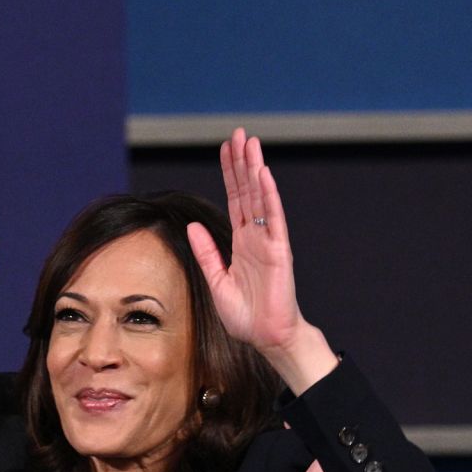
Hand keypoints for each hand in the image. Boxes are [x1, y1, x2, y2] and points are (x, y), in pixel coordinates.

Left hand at [187, 128, 337, 394]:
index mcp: (241, 243)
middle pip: (247, 192)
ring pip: (261, 198)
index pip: (235, 201)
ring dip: (255, 170)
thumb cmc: (245, 315)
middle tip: (239, 134)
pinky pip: (274, 219)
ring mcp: (269, 242)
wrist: (266, 337)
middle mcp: (256, 237)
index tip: (226, 149)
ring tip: (251, 143)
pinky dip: (268, 196)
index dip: (230, 175)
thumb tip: (192, 227)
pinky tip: (263, 175)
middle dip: (242, 163)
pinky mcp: (279, 252)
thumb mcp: (216, 281)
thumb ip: (206, 253)